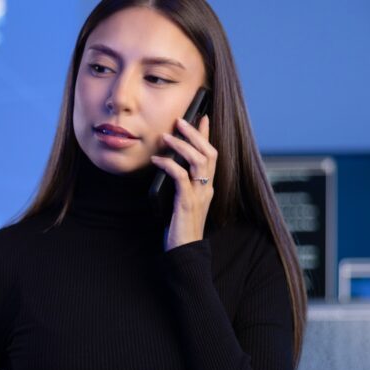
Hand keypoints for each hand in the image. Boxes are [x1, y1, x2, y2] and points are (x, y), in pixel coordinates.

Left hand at [150, 115, 217, 250]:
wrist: (185, 252)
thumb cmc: (180, 228)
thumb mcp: (183, 202)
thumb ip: (181, 185)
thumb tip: (169, 166)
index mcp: (207, 187)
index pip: (211, 155)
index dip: (207, 135)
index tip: (201, 117)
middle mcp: (207, 188)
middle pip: (209, 153)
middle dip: (195, 134)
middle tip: (180, 121)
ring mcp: (199, 195)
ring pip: (198, 161)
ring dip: (182, 146)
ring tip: (166, 137)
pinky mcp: (187, 202)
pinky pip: (180, 177)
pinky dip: (169, 165)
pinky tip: (157, 160)